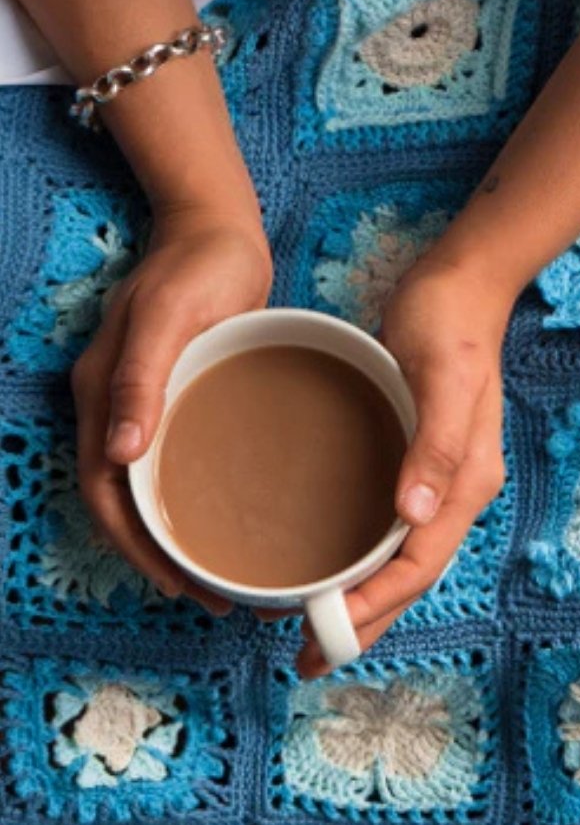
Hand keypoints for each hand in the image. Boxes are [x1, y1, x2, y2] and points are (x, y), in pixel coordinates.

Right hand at [71, 207, 272, 612]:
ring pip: (150, 488)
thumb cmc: (198, 266)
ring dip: (177, 534)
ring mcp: (148, 404)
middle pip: (125, 501)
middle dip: (159, 555)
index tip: (180, 583)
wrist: (219, 229)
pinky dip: (194, 499)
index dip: (135, 545)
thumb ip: (140, 379)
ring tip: (223, 572)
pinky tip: (230, 517)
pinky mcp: (179, 398)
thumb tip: (117, 453)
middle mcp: (117, 407)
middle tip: (213, 595)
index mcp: (103, 394)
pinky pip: (177, 462)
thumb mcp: (167, 316)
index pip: (105, 490)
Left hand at [296, 260, 512, 675]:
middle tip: (307, 657)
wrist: (459, 289)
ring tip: (309, 629)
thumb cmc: (448, 326)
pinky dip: (358, 562)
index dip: (373, 606)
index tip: (325, 633)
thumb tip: (416, 514)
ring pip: (396, 562)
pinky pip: (387, 532)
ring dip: (358, 601)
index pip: (418, 565)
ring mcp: (435, 483)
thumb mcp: (445, 376)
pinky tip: (327, 566)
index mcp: (465, 483)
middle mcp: (454, 494)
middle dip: (362, 624)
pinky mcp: (414, 466)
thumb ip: (437, 443)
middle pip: (408, 579)